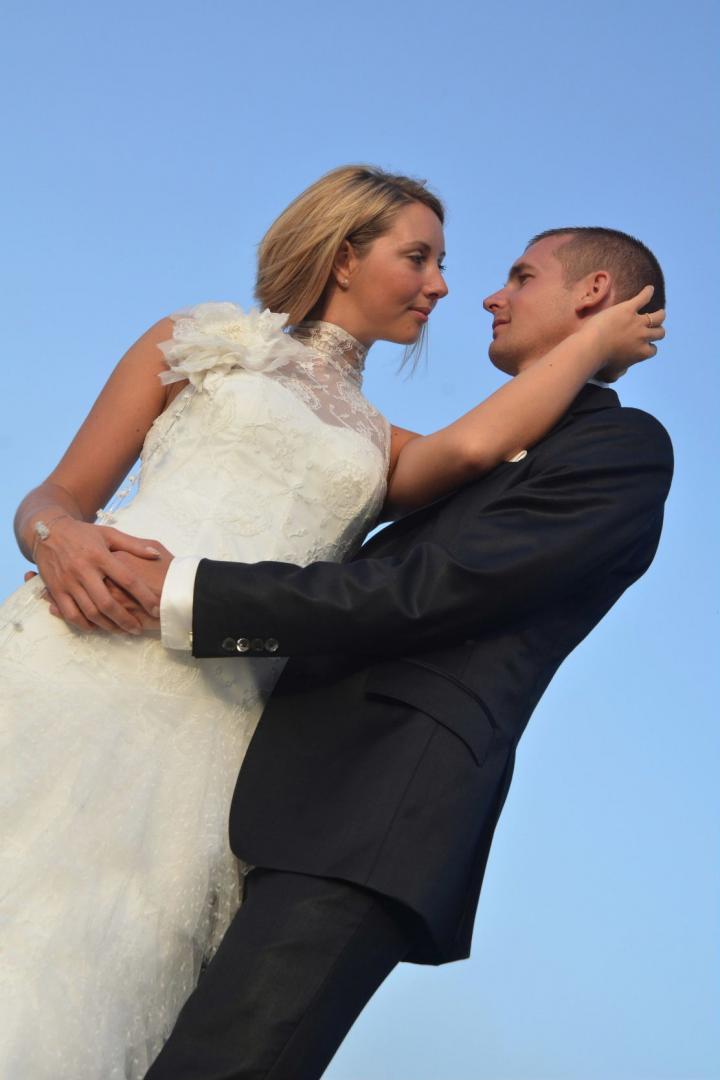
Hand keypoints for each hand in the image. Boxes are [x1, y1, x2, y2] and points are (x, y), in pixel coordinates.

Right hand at [33, 518, 168, 633]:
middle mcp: (84, 570)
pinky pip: (70, 613)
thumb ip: (133, 545)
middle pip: (107, 603)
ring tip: (122, 631)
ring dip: (107, 626)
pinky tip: (96, 628)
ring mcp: (68, 582)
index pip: (127, 580)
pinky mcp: (56, 590)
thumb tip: (156, 554)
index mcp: (100, 556)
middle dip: (125, 620)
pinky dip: (84, 624)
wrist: (47, 531)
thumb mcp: (109, 534)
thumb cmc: (83, 533)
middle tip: (138, 629)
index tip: (156, 609)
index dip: (144, 596)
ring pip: (89, 612)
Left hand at [582, 285, 665, 380]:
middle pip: (659, 333)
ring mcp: (638, 322)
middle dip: (657, 331)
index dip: (649, 347)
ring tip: (657, 312)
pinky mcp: (629, 309)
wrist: (591, 347)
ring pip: (658, 316)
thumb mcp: (612, 374)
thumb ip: (620, 372)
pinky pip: (643, 298)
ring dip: (658, 315)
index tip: (645, 345)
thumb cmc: (599, 364)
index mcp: (641, 353)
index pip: (652, 350)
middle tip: (652, 328)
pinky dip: (647, 293)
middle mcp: (644, 337)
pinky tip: (649, 289)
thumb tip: (622, 372)